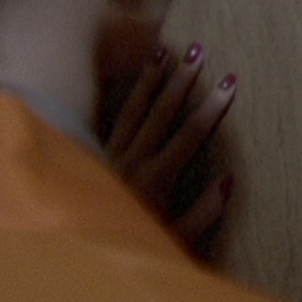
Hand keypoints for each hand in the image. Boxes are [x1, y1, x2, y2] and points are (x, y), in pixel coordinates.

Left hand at [107, 41, 236, 253]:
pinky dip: (126, 95)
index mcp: (156, 180)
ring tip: (164, 51)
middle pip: (162, 112)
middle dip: (183, 81)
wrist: (72, 250)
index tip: (230, 82)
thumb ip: (203, 214)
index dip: (212, 107)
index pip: (191, 135)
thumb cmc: (128, 247)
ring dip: (151, 79)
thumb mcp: (175, 242)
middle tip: (199, 51)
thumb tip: (228, 181)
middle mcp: (132, 160)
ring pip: (134, 108)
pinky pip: (114, 117)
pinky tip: (134, 81)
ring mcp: (110, 154)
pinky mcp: (92, 154)